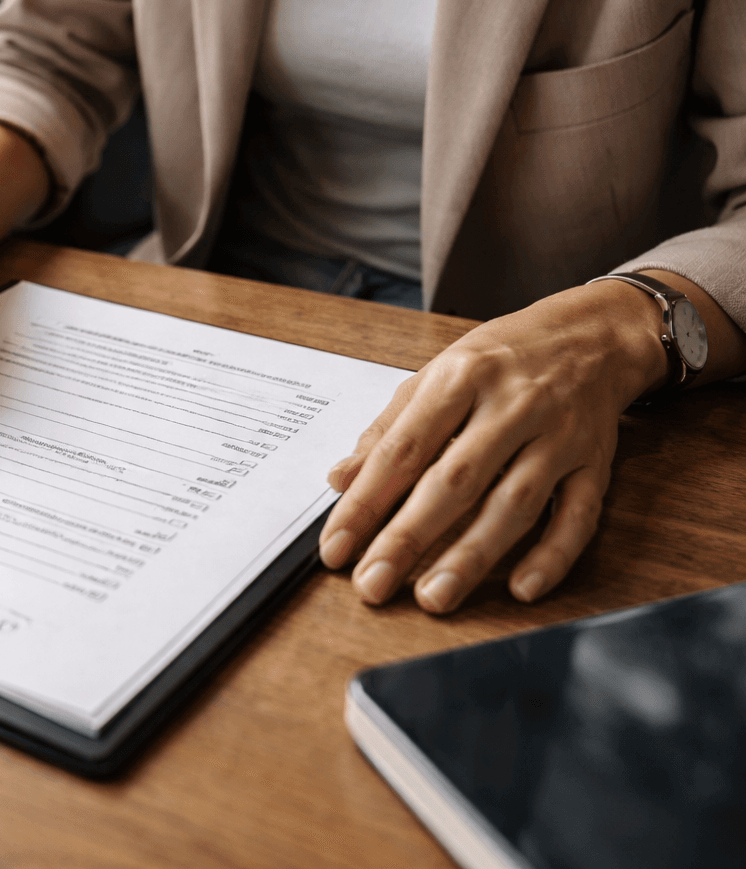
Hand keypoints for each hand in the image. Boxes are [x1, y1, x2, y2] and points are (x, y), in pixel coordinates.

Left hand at [317, 280, 672, 612]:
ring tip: (434, 597)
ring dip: (472, 556)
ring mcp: (559, 436)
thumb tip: (341, 479)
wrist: (592, 334)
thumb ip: (389, 428)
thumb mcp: (437, 373)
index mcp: (459, 378)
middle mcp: (511, 405)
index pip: (402, 449)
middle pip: (454, 481)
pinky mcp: (596, 463)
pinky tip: (523, 588)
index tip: (336, 547)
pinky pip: (578, 516)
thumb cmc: (501, 358)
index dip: (365, 502)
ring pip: (513, 504)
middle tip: (371, 584)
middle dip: (408, 538)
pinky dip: (553, 555)